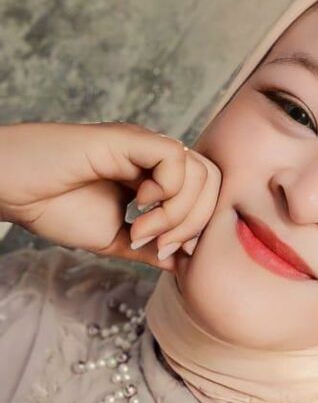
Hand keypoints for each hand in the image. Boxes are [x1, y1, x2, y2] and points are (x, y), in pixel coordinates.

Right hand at [0, 121, 221, 271]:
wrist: (13, 190)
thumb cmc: (53, 207)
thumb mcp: (113, 238)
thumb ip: (148, 248)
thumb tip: (182, 264)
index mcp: (154, 177)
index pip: (205, 195)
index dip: (196, 228)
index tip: (165, 253)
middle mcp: (154, 158)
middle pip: (212, 183)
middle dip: (194, 223)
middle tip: (160, 245)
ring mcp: (143, 146)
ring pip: (200, 172)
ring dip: (178, 212)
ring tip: (142, 229)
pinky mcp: (128, 138)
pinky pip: (174, 158)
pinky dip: (167, 190)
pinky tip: (138, 203)